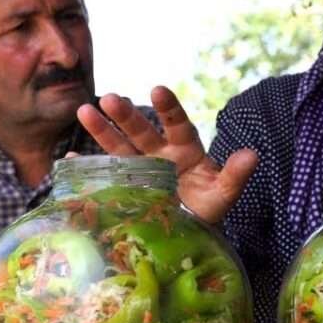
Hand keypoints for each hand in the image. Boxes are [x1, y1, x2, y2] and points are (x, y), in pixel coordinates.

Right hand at [77, 86, 257, 223]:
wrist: (191, 232)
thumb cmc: (209, 208)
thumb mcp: (223, 194)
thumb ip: (235, 175)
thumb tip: (253, 154)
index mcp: (185, 151)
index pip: (178, 126)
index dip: (169, 108)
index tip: (158, 90)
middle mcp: (159, 155)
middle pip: (142, 132)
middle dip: (127, 116)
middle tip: (109, 98)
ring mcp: (139, 171)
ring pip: (119, 147)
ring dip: (102, 131)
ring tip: (84, 111)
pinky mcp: (123, 188)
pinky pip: (102, 176)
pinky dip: (86, 169)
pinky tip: (69, 161)